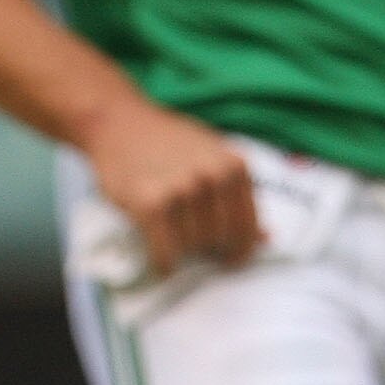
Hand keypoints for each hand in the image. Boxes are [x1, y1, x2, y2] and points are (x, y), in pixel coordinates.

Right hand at [81, 97, 259, 276]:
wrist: (118, 121)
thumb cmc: (167, 142)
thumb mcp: (211, 157)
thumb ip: (237, 196)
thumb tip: (267, 239)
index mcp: (234, 166)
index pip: (248, 229)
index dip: (239, 248)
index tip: (227, 257)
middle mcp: (213, 176)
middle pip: (220, 241)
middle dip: (206, 248)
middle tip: (187, 237)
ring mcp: (182, 189)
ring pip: (192, 249)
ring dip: (180, 251)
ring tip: (168, 233)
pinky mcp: (151, 203)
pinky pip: (165, 253)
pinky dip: (162, 262)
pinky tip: (159, 258)